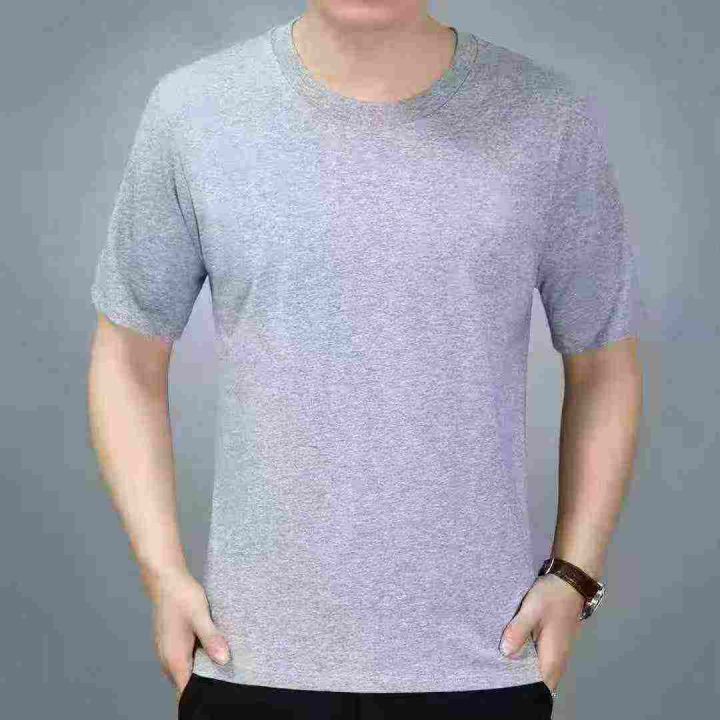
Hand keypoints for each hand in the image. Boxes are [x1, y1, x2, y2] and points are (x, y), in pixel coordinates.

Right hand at [146, 568, 230, 700]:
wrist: (166, 579)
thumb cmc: (182, 596)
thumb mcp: (200, 616)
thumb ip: (211, 639)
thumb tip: (224, 660)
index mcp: (174, 658)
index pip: (186, 692)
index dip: (200, 697)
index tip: (218, 694)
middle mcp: (168, 660)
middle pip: (186, 685)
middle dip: (204, 686)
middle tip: (227, 679)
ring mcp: (168, 652)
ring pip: (185, 672)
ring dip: (201, 671)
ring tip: (222, 666)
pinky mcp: (171, 643)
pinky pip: (184, 660)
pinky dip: (197, 660)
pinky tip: (210, 650)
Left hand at [498, 573, 584, 692]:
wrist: (569, 582)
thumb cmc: (551, 597)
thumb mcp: (531, 610)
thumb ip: (518, 631)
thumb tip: (504, 653)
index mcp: (552, 658)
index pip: (540, 688)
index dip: (523, 689)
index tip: (504, 683)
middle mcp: (557, 661)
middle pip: (539, 681)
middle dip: (520, 679)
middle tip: (497, 672)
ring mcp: (557, 653)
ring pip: (539, 670)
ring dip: (523, 668)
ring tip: (501, 662)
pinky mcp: (554, 644)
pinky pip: (540, 660)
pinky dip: (528, 658)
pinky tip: (513, 650)